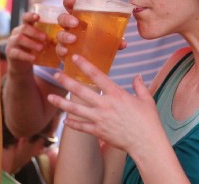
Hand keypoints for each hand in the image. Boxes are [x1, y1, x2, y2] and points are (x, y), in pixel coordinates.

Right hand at [5, 12, 45, 72]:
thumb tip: (70, 33)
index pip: (26, 17)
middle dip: (35, 32)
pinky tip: (34, 58)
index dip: (31, 16)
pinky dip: (26, 55)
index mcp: (26, 26)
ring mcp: (12, 42)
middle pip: (24, 28)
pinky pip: (16, 52)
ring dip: (32, 43)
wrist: (23, 64)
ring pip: (19, 39)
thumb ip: (51, 35)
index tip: (38, 17)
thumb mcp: (42, 40)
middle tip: (46, 38)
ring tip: (42, 48)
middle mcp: (17, 32)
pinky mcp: (10, 53)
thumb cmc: (36, 48)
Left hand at [47, 55, 162, 152]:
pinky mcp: (98, 131)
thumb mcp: (146, 99)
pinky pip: (81, 126)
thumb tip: (137, 76)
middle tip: (56, 74)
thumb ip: (139, 86)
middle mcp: (105, 105)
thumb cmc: (148, 120)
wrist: (145, 141)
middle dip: (67, 81)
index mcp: (117, 94)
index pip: (98, 76)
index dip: (85, 65)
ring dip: (62, 103)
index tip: (76, 57)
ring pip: (76, 109)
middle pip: (81, 91)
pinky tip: (65, 120)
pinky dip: (72, 123)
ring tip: (50, 97)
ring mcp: (100, 119)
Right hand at [55, 0, 126, 58]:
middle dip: (67, 18)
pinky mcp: (63, 51)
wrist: (93, 59)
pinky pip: (58, 50)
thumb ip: (115, 38)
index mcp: (80, 18)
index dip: (70, 0)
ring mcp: (65, 39)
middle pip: (62, 18)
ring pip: (59, 34)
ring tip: (73, 39)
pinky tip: (67, 52)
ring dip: (65, 35)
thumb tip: (123, 43)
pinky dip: (61, 50)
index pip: (72, 6)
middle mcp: (70, 27)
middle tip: (75, 23)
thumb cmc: (99, 41)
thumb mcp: (108, 37)